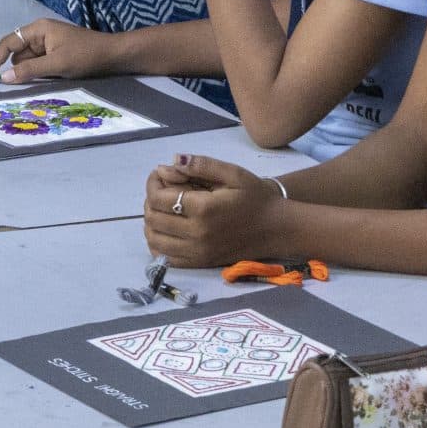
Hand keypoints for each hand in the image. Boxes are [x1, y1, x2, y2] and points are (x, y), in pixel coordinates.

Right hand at [0, 18, 116, 80]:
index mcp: (38, 29)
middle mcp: (40, 34)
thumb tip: (3, 78)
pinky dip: (39, 74)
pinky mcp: (56, 54)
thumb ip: (30, 71)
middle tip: (20, 86)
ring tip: (43, 82)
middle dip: (17, 69)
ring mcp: (49, 44)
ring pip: (28, 62)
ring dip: (30, 73)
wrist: (114, 55)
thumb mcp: (57, 64)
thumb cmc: (86, 55)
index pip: (8, 42)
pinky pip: (39, 65)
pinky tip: (48, 81)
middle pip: (17, 53)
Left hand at [141, 155, 287, 266]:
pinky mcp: (201, 263)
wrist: (276, 228)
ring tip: (163, 208)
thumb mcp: (232, 174)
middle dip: (150, 200)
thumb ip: (200, 165)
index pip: (158, 198)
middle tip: (161, 189)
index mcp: (203, 209)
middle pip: (153, 218)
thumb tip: (167, 164)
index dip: (152, 183)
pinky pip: (166, 258)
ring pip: (154, 239)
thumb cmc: (255, 197)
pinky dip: (158, 243)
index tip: (160, 175)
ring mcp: (198, 252)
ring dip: (151, 222)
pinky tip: (167, 229)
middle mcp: (197, 234)